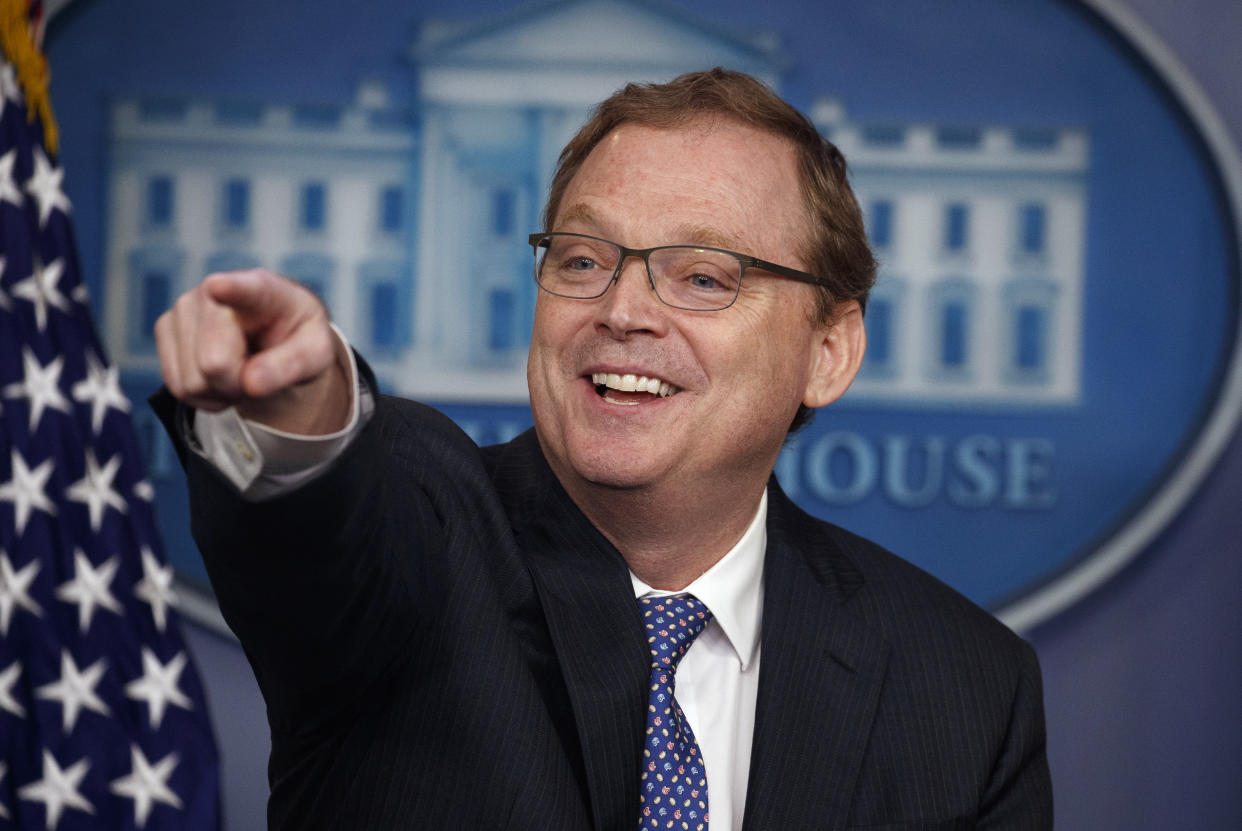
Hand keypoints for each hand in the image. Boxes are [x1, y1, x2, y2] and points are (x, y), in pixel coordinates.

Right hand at [155, 269, 349, 433]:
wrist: (275, 336)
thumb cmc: (298, 340)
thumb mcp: (315, 354)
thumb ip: (291, 366)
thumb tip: (251, 383)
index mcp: (264, 290)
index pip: (244, 289)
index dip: (230, 289)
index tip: (219, 287)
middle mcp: (214, 290)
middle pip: (214, 363)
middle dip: (237, 384)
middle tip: (257, 372)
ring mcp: (184, 307)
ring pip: (191, 382)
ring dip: (219, 391)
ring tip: (240, 370)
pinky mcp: (164, 327)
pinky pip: (176, 386)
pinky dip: (202, 395)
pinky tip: (219, 376)